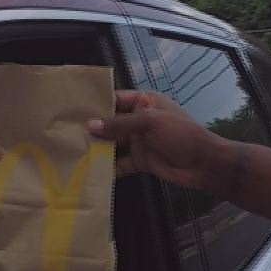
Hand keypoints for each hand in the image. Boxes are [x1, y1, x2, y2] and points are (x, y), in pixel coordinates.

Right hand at [88, 90, 242, 194]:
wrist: (204, 164)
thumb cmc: (181, 135)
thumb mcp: (150, 123)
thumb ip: (120, 124)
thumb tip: (90, 126)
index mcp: (145, 102)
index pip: (115, 99)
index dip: (96, 103)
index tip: (73, 108)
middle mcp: (139, 120)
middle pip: (111, 123)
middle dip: (93, 128)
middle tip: (65, 132)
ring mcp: (139, 141)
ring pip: (113, 143)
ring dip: (98, 148)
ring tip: (73, 152)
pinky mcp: (140, 161)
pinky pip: (120, 163)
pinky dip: (108, 167)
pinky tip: (90, 171)